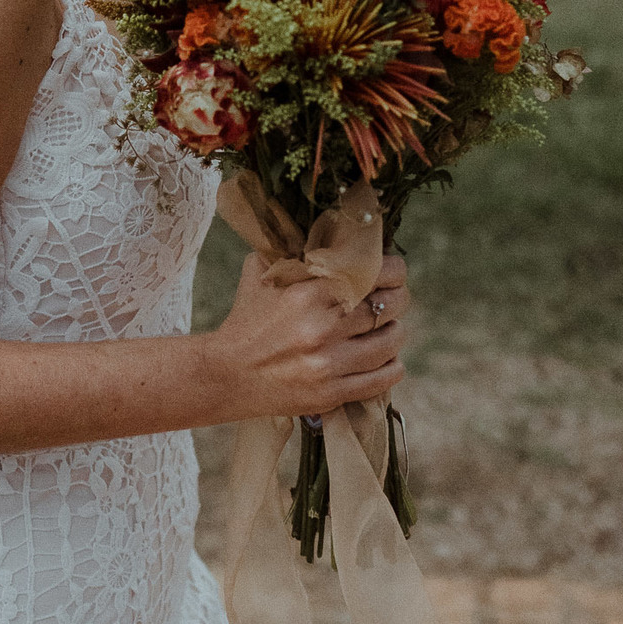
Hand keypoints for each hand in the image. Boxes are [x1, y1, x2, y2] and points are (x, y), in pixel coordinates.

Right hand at [205, 252, 408, 421]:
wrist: (224, 374)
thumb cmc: (246, 319)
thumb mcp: (261, 273)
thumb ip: (292, 251)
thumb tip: (327, 230)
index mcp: (306, 292)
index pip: (372, 272)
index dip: (392, 269)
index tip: (393, 268)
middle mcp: (321, 327)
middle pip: (387, 306)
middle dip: (398, 298)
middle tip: (394, 296)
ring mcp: (328, 364)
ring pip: (390, 343)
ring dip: (396, 331)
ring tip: (389, 327)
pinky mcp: (331, 393)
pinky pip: (381, 379)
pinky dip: (392, 366)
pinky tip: (388, 358)